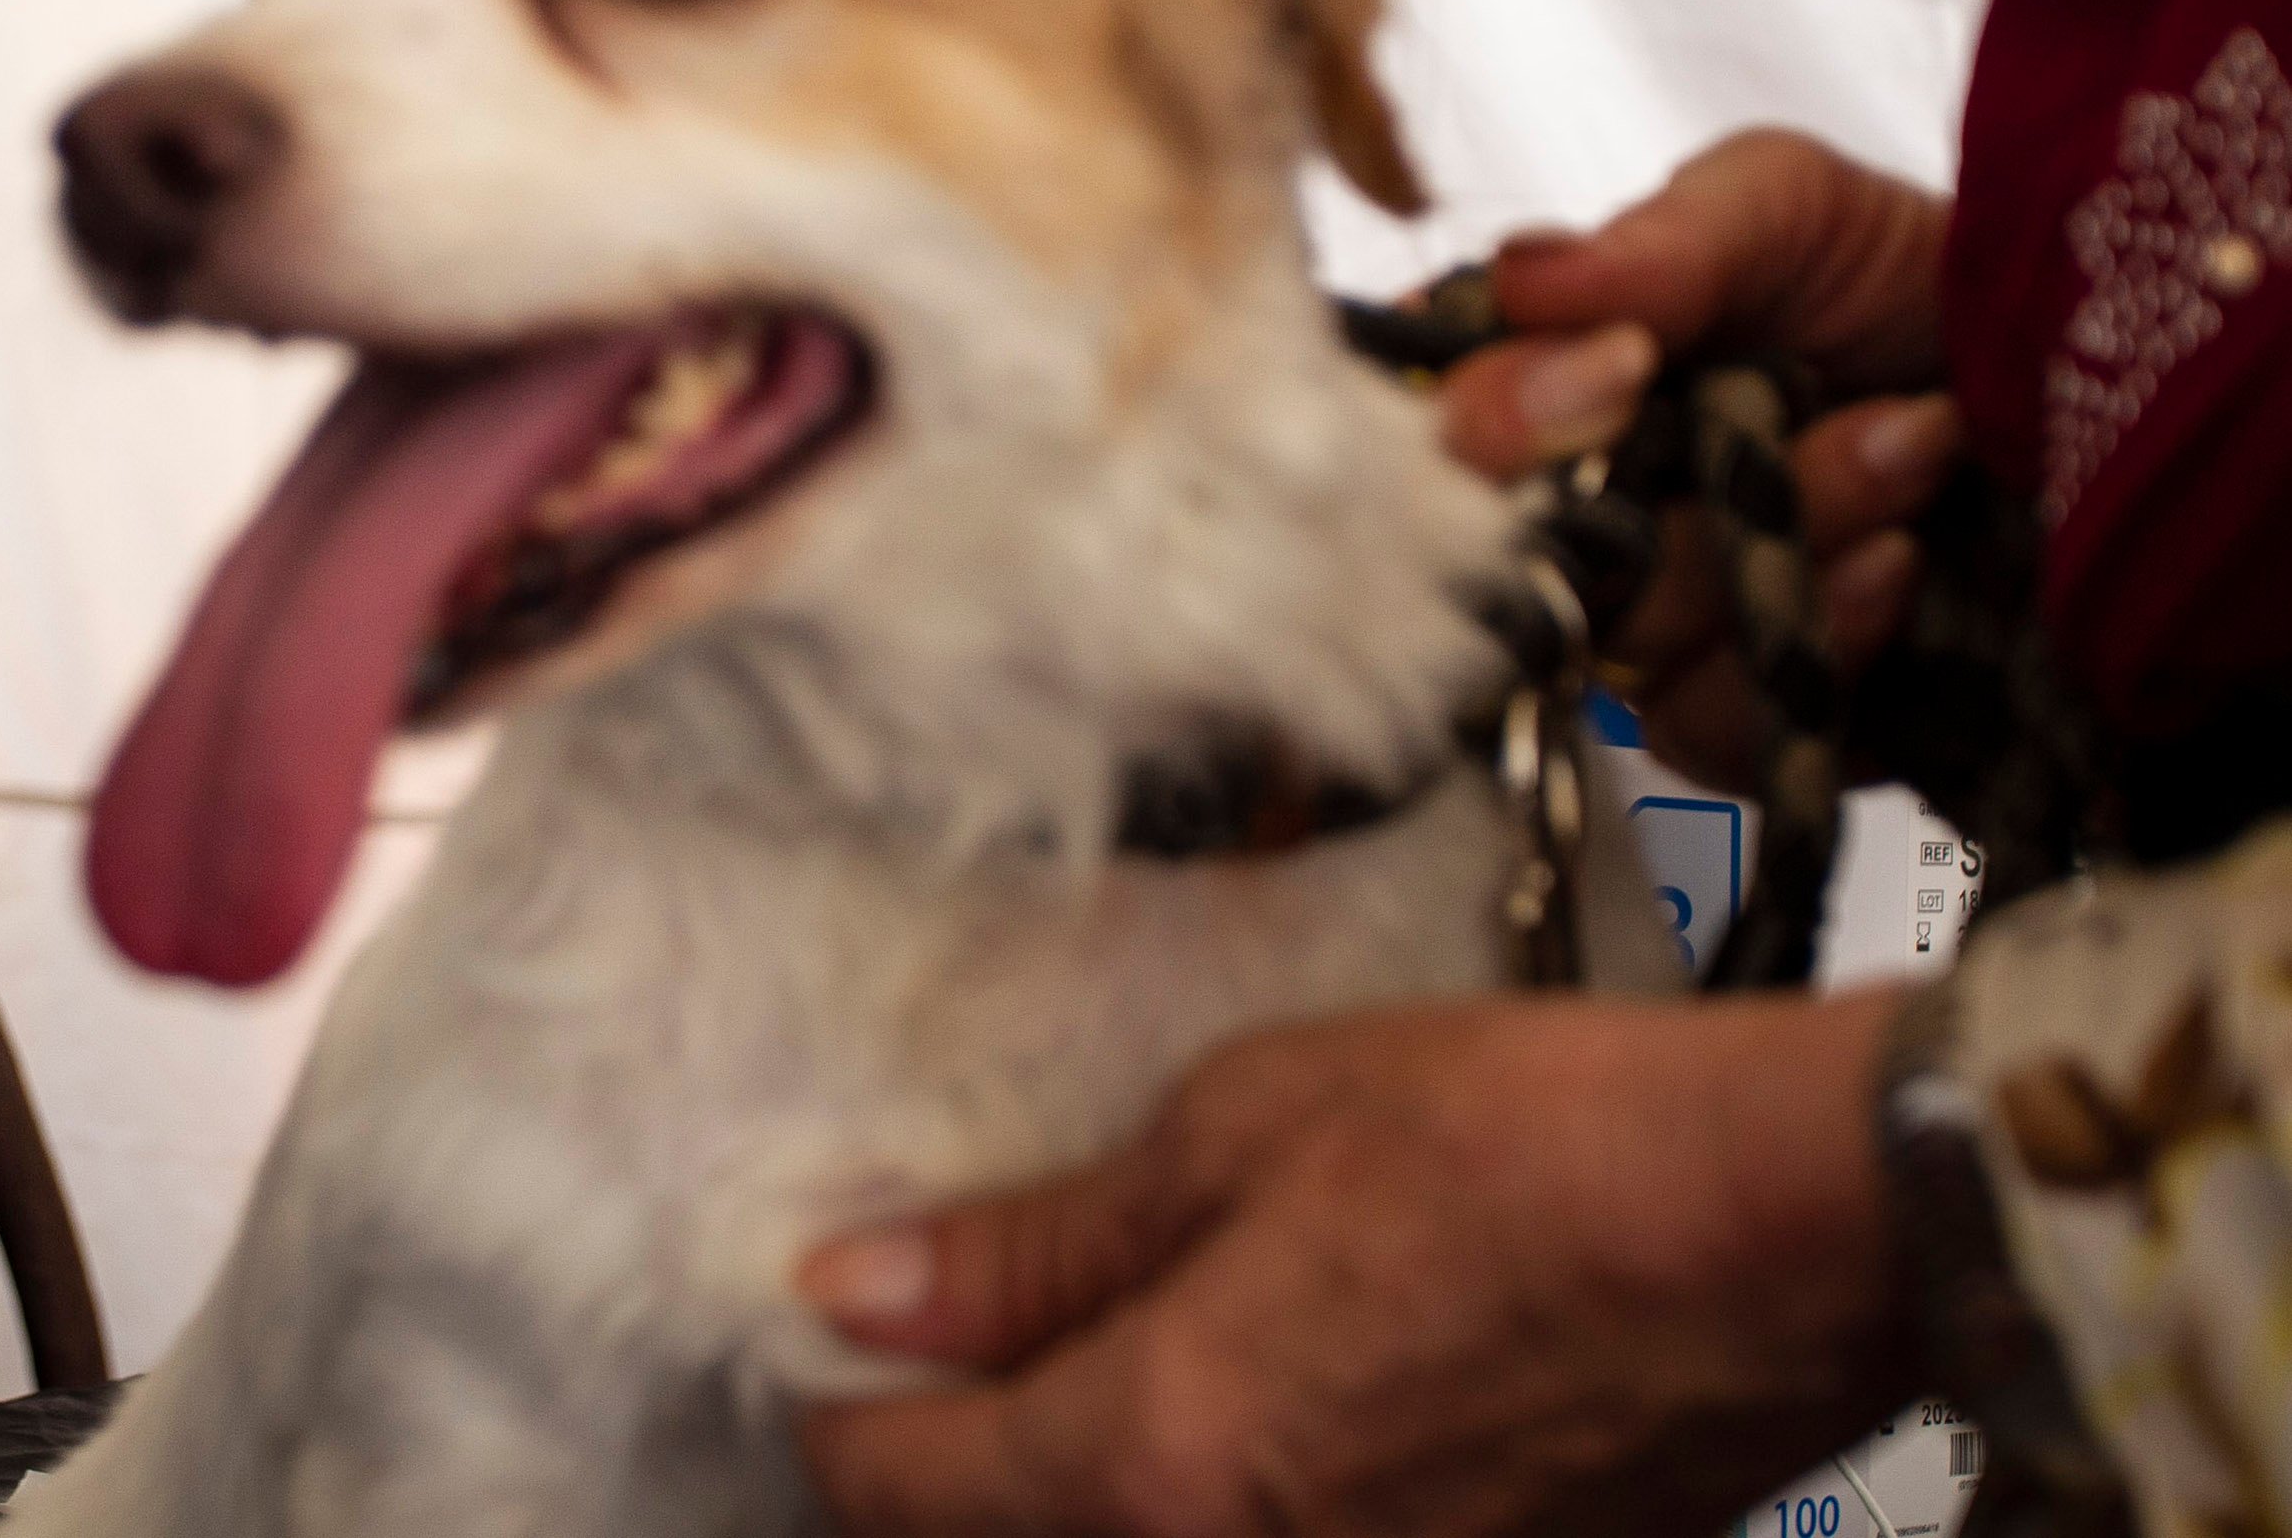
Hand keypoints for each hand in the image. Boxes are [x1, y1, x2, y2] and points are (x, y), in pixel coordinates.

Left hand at [794, 994, 1914, 1537]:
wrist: (1790, 1231)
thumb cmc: (1519, 1146)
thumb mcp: (1239, 1132)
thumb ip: (1041, 1246)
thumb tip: (863, 1289)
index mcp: (1157, 1462)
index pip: (897, 1489)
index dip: (843, 1404)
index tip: (840, 1328)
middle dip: (948, 1479)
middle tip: (948, 1363)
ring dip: (1079, 1497)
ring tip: (1085, 1384)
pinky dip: (1217, 1508)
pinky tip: (1238, 1421)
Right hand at [1430, 129, 1961, 785]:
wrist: (2109, 410)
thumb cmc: (1924, 288)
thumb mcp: (1799, 209)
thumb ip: (1667, 238)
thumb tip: (1521, 281)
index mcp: (1543, 374)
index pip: (1426, 422)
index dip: (1492, 416)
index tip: (1626, 368)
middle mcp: (1563, 503)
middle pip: (1493, 552)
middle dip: (1634, 491)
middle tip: (1753, 412)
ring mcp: (1642, 619)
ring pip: (1623, 631)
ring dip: (1778, 535)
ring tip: (1906, 447)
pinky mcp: (1728, 720)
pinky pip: (1708, 722)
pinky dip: (1818, 633)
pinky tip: (1901, 563)